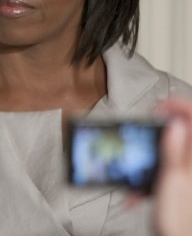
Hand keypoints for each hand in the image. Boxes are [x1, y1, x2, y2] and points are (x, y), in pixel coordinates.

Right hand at [154, 99, 191, 235]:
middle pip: (182, 133)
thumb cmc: (180, 219)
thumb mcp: (172, 180)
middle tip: (144, 134)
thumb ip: (174, 150)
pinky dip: (152, 175)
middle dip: (158, 134)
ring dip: (152, 158)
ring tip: (140, 168)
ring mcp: (188, 173)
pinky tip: (142, 189)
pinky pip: (167, 170)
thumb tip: (176, 124)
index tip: (159, 110)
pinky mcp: (182, 185)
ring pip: (171, 152)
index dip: (177, 107)